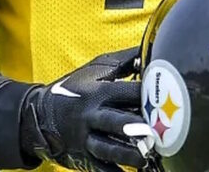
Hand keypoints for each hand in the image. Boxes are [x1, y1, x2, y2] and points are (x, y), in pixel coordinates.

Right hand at [21, 48, 146, 171]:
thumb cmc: (75, 87)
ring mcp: (87, 138)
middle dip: (134, 127)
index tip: (169, 99)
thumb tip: (151, 48)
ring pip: (107, 148)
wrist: (38, 114)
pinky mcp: (84, 157)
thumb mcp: (95, 69)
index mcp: (99, 91)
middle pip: (115, 121)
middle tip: (154, 134)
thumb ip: (124, 60)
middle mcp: (92, 115)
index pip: (127, 93)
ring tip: (143, 159)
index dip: (148, 96)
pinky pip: (100, 169)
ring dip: (126, 154)